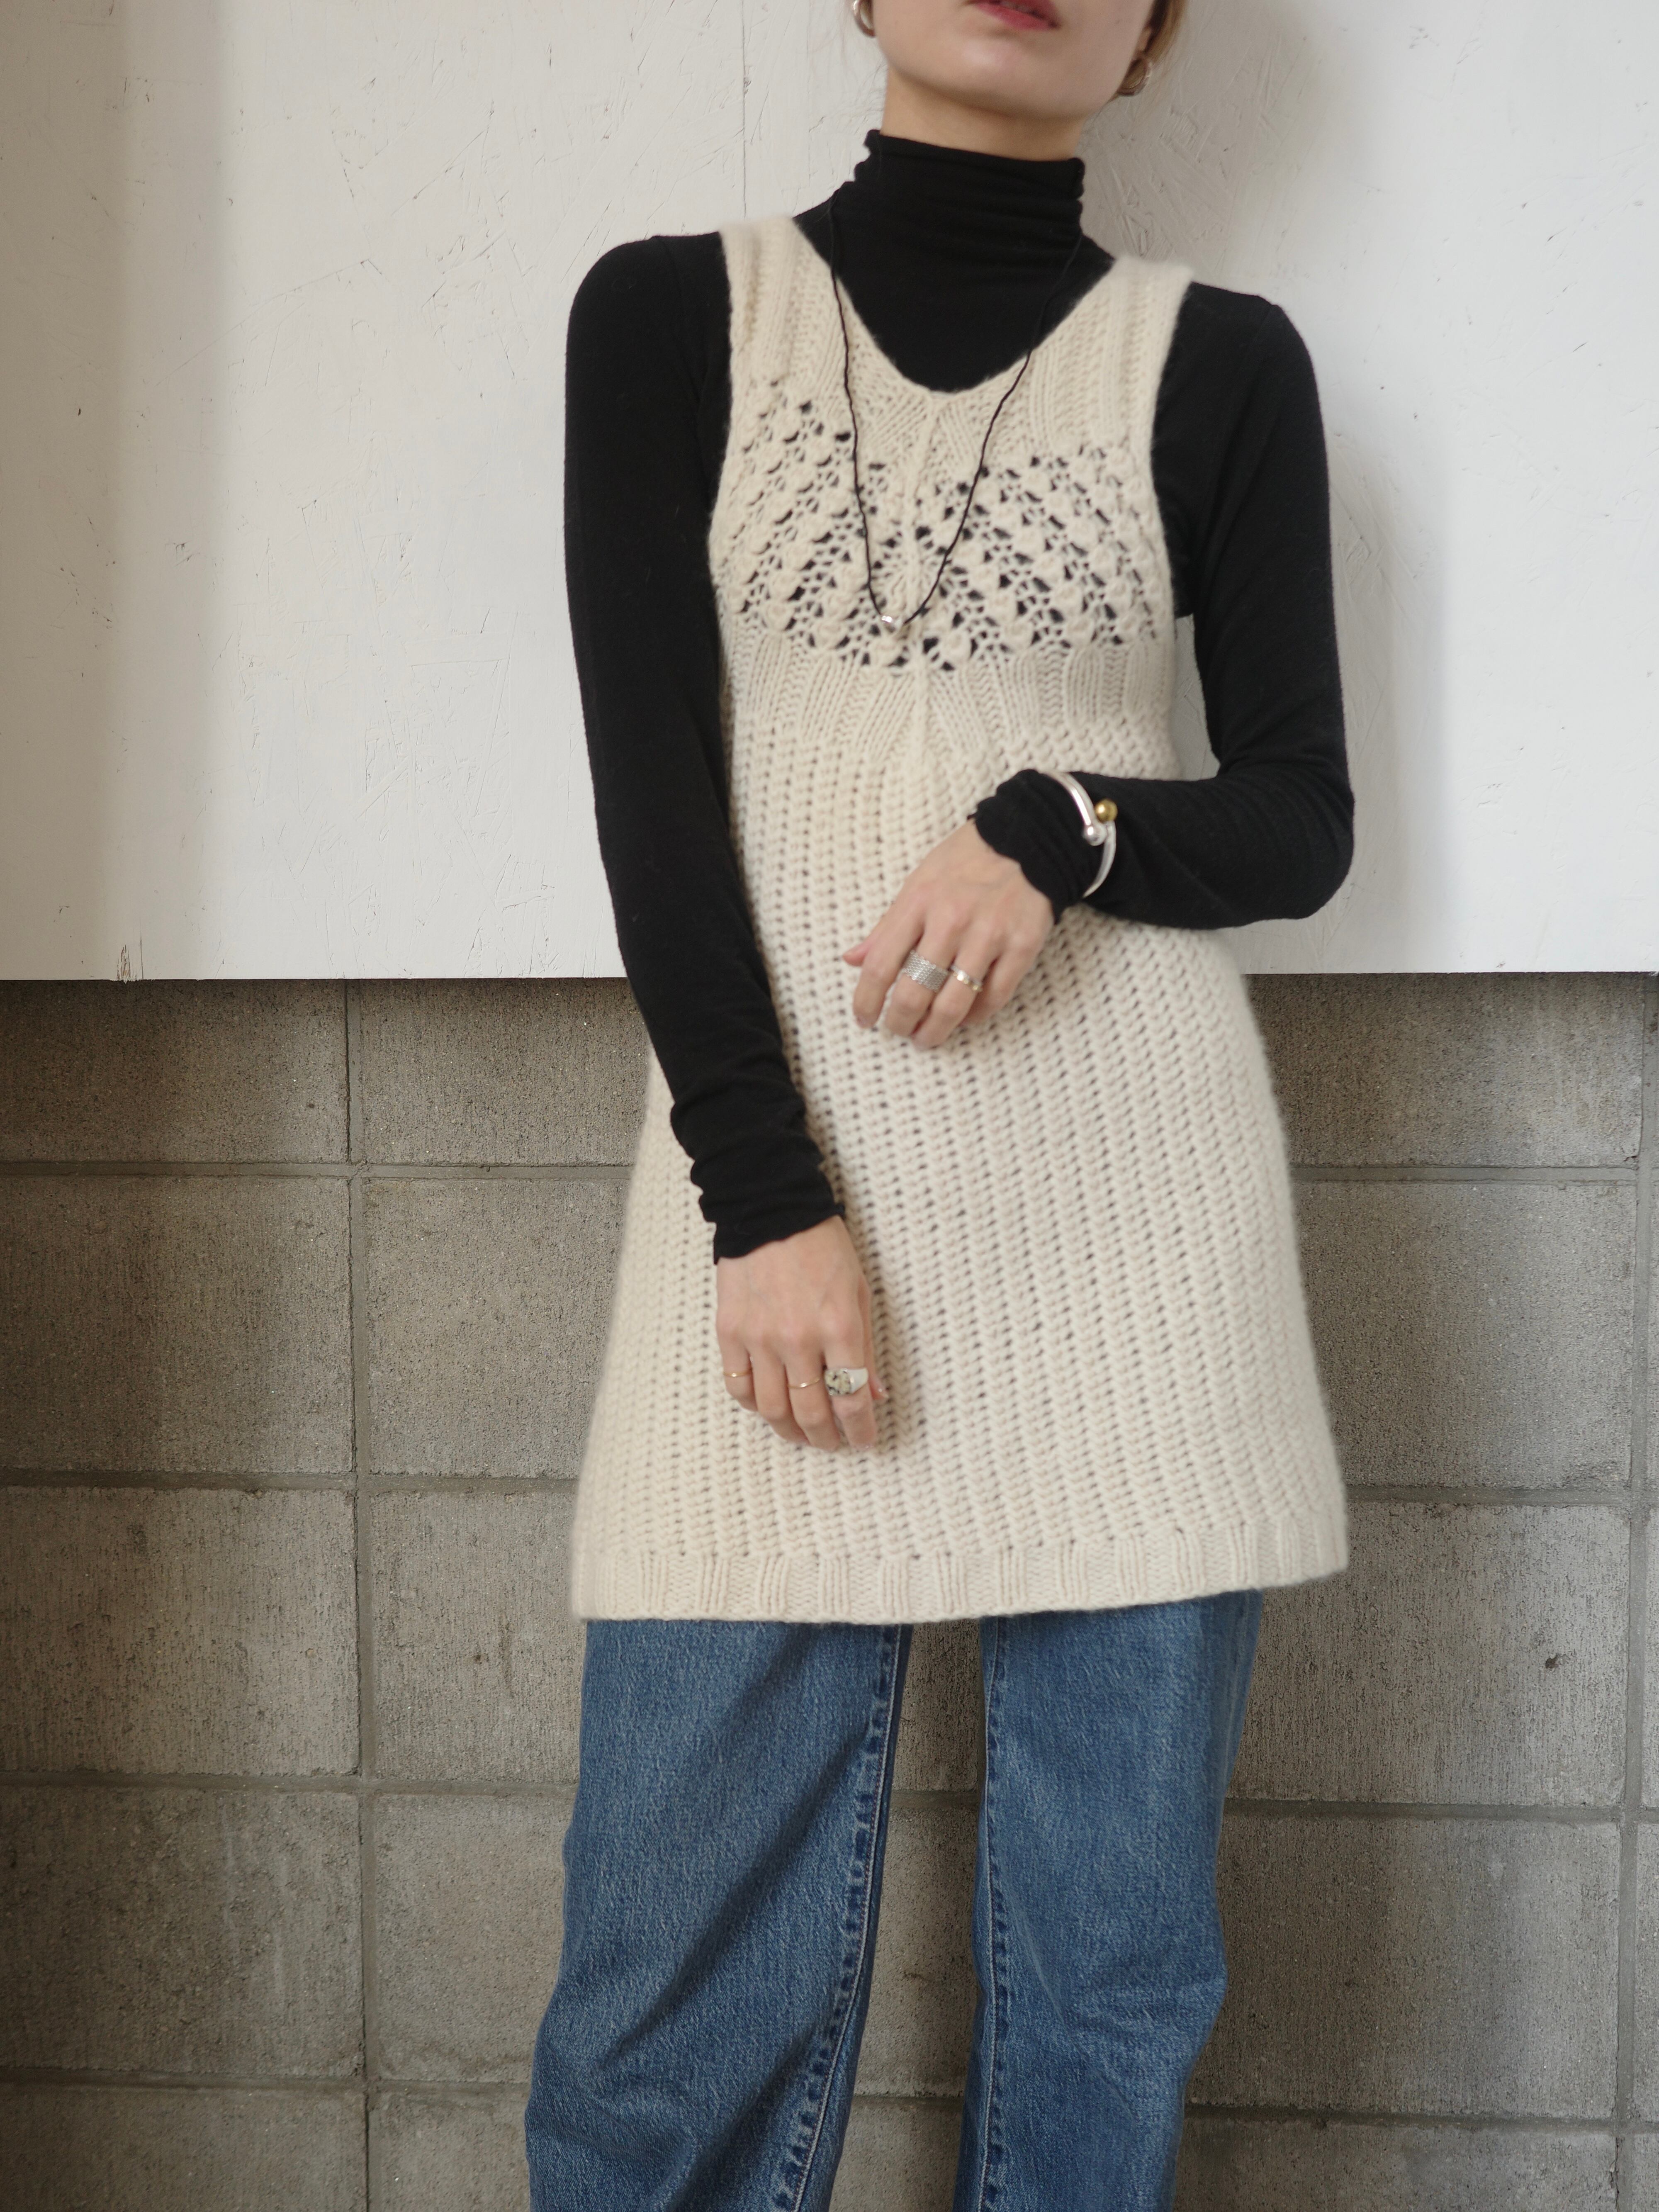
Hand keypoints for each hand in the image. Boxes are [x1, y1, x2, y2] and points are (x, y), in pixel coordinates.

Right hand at [717, 1214, 888, 1450]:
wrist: (771, 1211)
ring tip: (802, 1433)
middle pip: (811, 1413)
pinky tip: (768, 1405)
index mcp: (839, 1327)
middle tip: (833, 1443)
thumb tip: (873, 1396)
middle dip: (826, 1438)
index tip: (864, 1441)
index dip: (860, 1431)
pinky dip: (754, 1405)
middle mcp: (798, 1339)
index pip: (851, 1400)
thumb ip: (866, 1349)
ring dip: (790, 1431)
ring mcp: (759, 1337)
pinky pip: (738, 1385)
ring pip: (772, 1409)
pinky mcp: (730, 1331)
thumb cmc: (823, 1248)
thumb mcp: (859, 1293)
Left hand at [842, 819, 1054, 1047]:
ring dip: (935, 1030)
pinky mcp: (1021, 947)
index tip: (864, 1019)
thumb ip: (886, 927)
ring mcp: (989, 936)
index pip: (881, 965)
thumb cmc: (966, 861)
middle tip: (898, 1031)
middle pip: (915, 992)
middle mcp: (951, 921)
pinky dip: (974, 1017)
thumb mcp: (918, 883)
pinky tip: (962, 1019)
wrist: (1028, 839)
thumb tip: (852, 959)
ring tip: (926, 1037)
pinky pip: (994, 998)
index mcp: (919, 903)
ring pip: (954, 1004)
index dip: (866, 1001)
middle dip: (900, 1022)